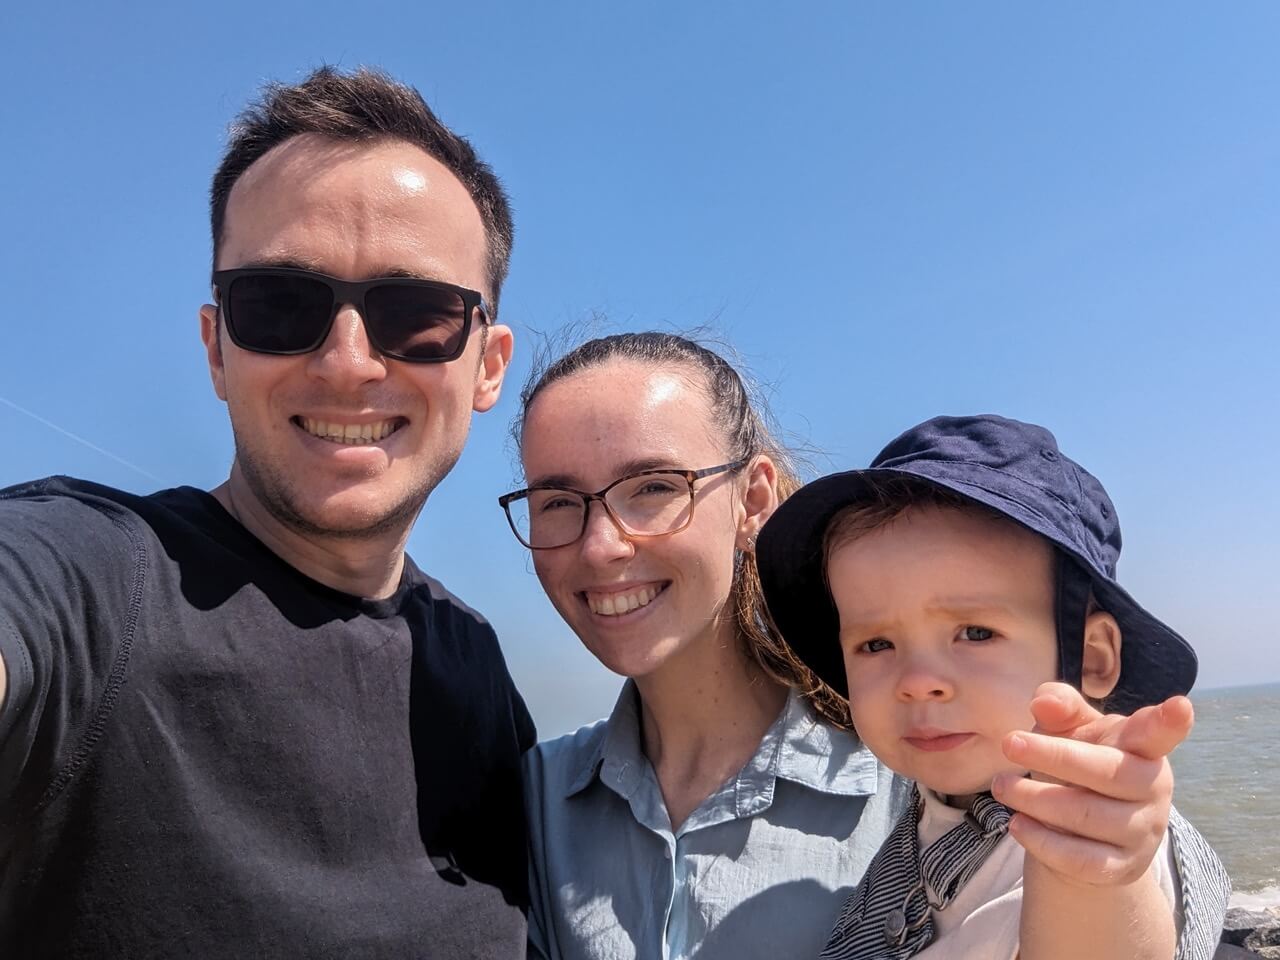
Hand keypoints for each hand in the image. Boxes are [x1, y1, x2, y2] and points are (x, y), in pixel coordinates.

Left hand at [990, 681, 1192, 886]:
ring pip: (1086, 816)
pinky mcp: (1123, 867)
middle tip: (1008, 744)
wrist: (1086, 833)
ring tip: (1001, 786)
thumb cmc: (1079, 764)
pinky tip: (1017, 823)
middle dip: (1052, 756)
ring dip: (1034, 799)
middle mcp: (1152, 788)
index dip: (1169, 721)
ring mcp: (1142, 831)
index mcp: (1143, 747)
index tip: (1180, 706)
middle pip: (1106, 772)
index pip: (1159, 733)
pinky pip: (1081, 859)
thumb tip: (1043, 703)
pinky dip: (1042, 841)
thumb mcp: (1071, 729)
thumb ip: (1060, 706)